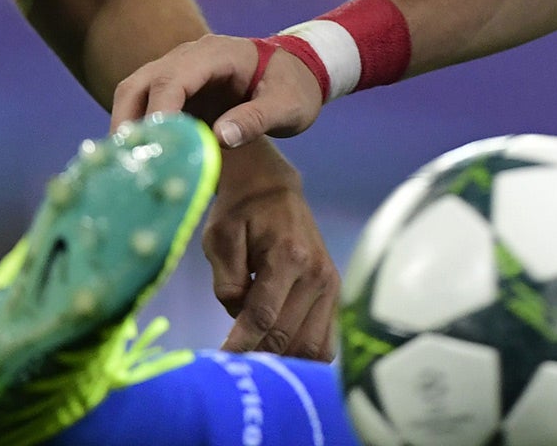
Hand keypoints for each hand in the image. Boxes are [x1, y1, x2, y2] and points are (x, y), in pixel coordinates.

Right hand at [111, 35, 323, 147]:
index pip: (173, 79)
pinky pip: (147, 104)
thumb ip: (256, 119)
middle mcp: (189, 56)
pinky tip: (141, 160)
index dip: (159, 113)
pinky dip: (138, 129)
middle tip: (123, 162)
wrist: (301, 74)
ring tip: (127, 166)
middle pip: (140, 82)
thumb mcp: (288, 106)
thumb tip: (220, 138)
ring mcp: (180, 70)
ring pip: (136, 92)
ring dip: (128, 126)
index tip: (153, 149)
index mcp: (217, 54)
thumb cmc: (296, 87)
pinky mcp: (178, 89)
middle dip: (127, 120)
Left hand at [202, 138, 339, 357]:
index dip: (240, 345)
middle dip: (257, 356)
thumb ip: (227, 282)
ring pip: (310, 347)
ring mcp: (331, 284)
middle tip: (234, 368)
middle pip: (286, 336)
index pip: (263, 316)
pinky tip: (283, 357)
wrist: (273, 187)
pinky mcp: (336, 293)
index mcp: (288, 255)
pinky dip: (305, 356)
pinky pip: (326, 342)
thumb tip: (240, 319)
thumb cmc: (240, 212)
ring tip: (257, 361)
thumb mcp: (219, 238)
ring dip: (283, 361)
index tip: (222, 363)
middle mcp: (317, 273)